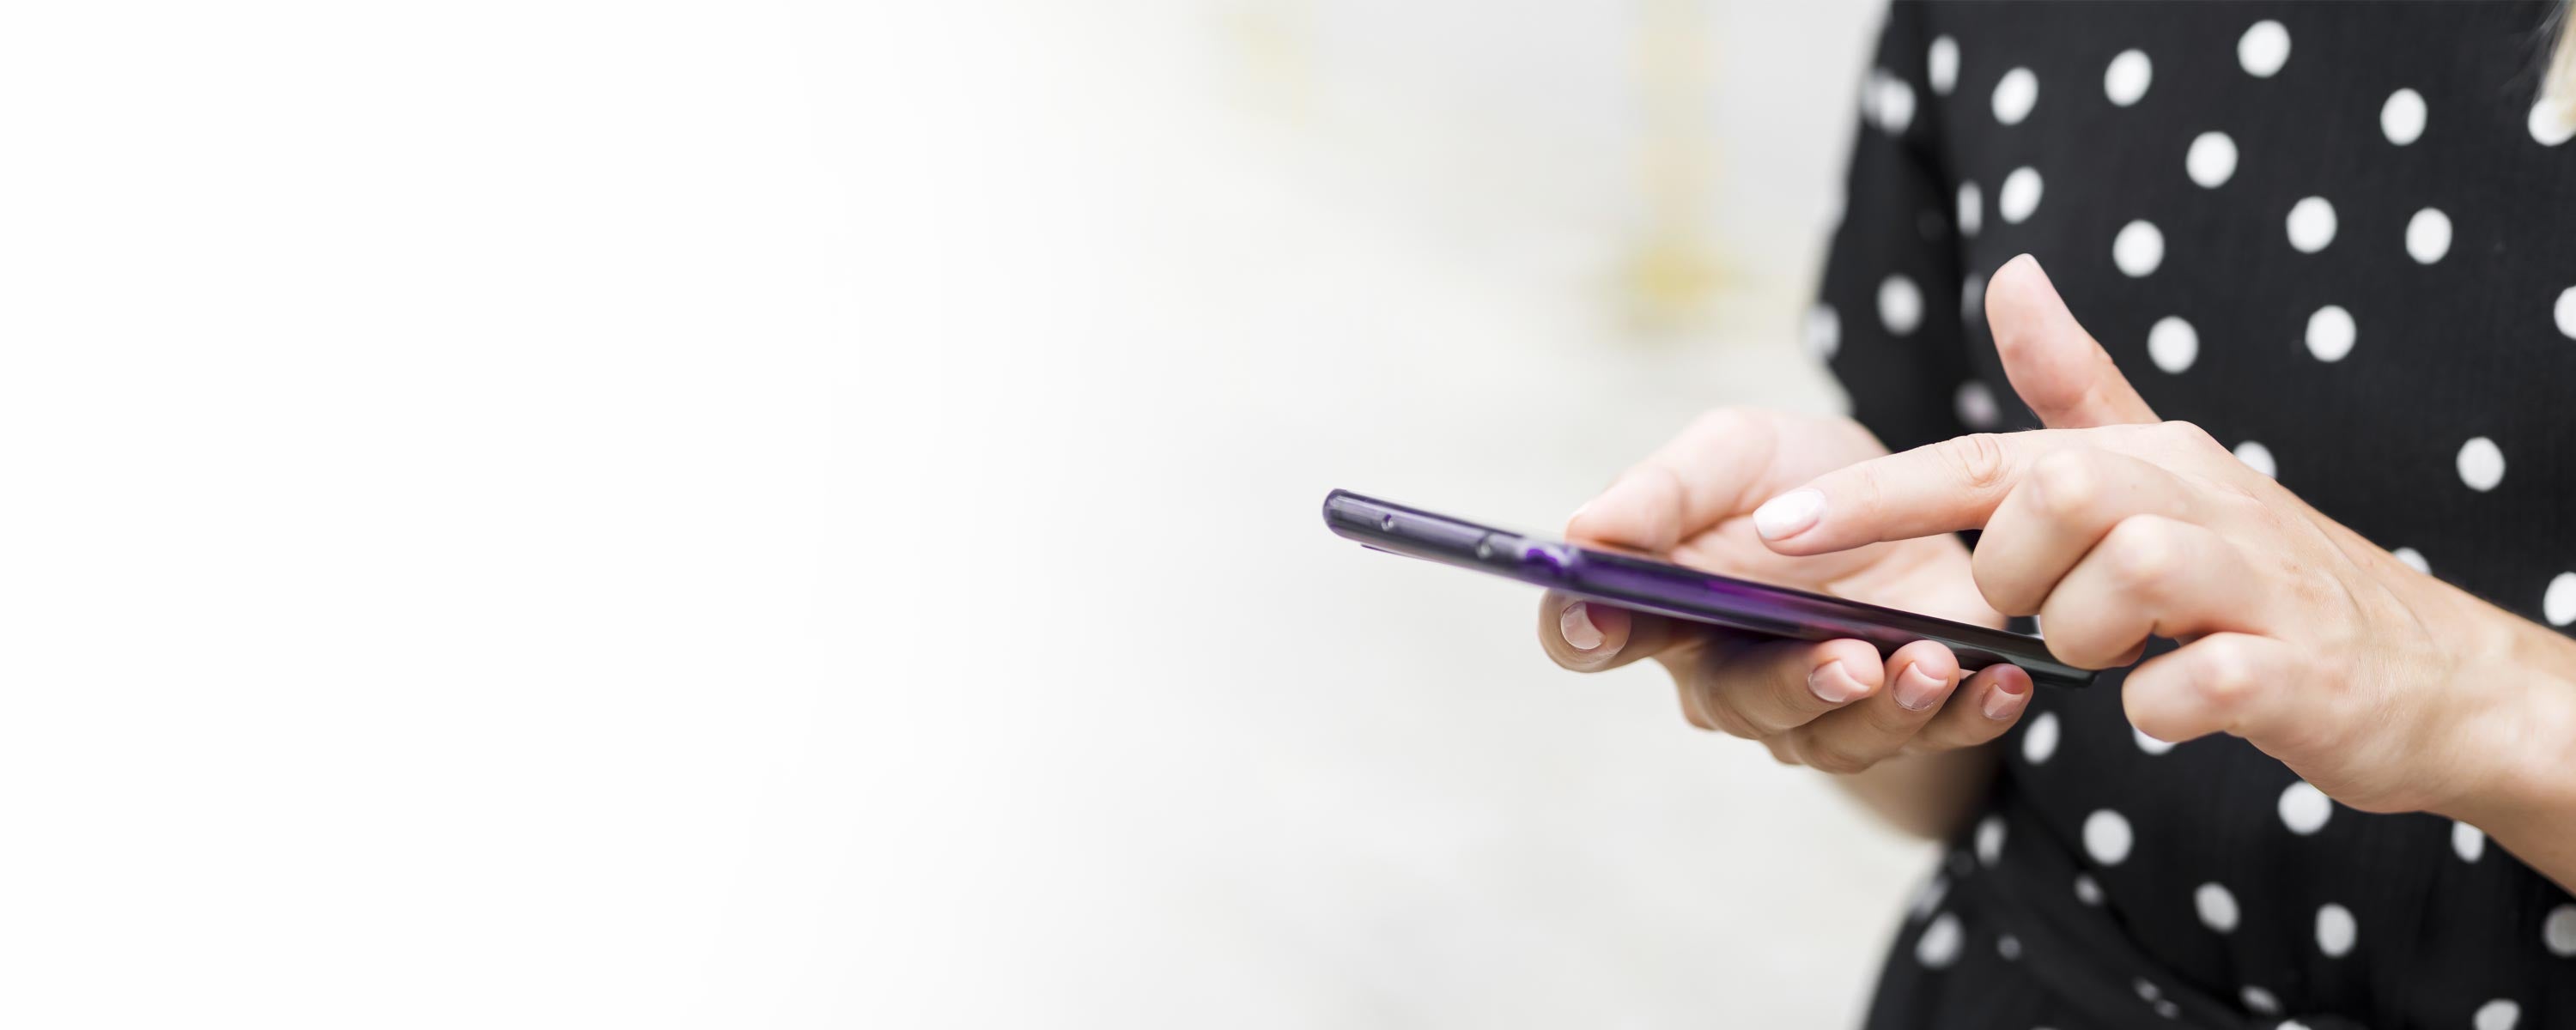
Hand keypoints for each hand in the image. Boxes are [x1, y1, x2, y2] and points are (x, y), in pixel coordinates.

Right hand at [1534, 407, 2029, 774]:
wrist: (1919, 492)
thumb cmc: (1802, 479)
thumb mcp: (1735, 452)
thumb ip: (1664, 490)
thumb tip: (1586, 529)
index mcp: (1662, 606)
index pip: (1590, 632)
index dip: (1584, 630)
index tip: (1603, 621)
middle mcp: (1727, 672)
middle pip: (1735, 702)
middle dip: (1790, 685)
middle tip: (1842, 662)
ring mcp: (1815, 707)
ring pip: (1832, 735)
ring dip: (1884, 707)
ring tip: (1927, 663)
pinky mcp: (1905, 713)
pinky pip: (1930, 736)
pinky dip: (1966, 715)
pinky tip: (1998, 683)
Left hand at [1752, 254, 2575, 819]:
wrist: (2418, 671)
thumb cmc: (2256, 574)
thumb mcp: (2162, 468)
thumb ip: (2073, 386)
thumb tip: (2010, 274)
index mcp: (2142, 456)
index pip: (1981, 460)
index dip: (1873, 497)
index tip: (1772, 530)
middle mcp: (2195, 497)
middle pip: (2050, 498)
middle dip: (2016, 576)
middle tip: (2053, 614)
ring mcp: (2253, 583)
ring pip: (2123, 579)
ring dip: (2088, 639)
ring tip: (2123, 655)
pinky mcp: (2299, 673)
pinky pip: (2197, 685)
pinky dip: (2163, 709)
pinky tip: (2177, 706)